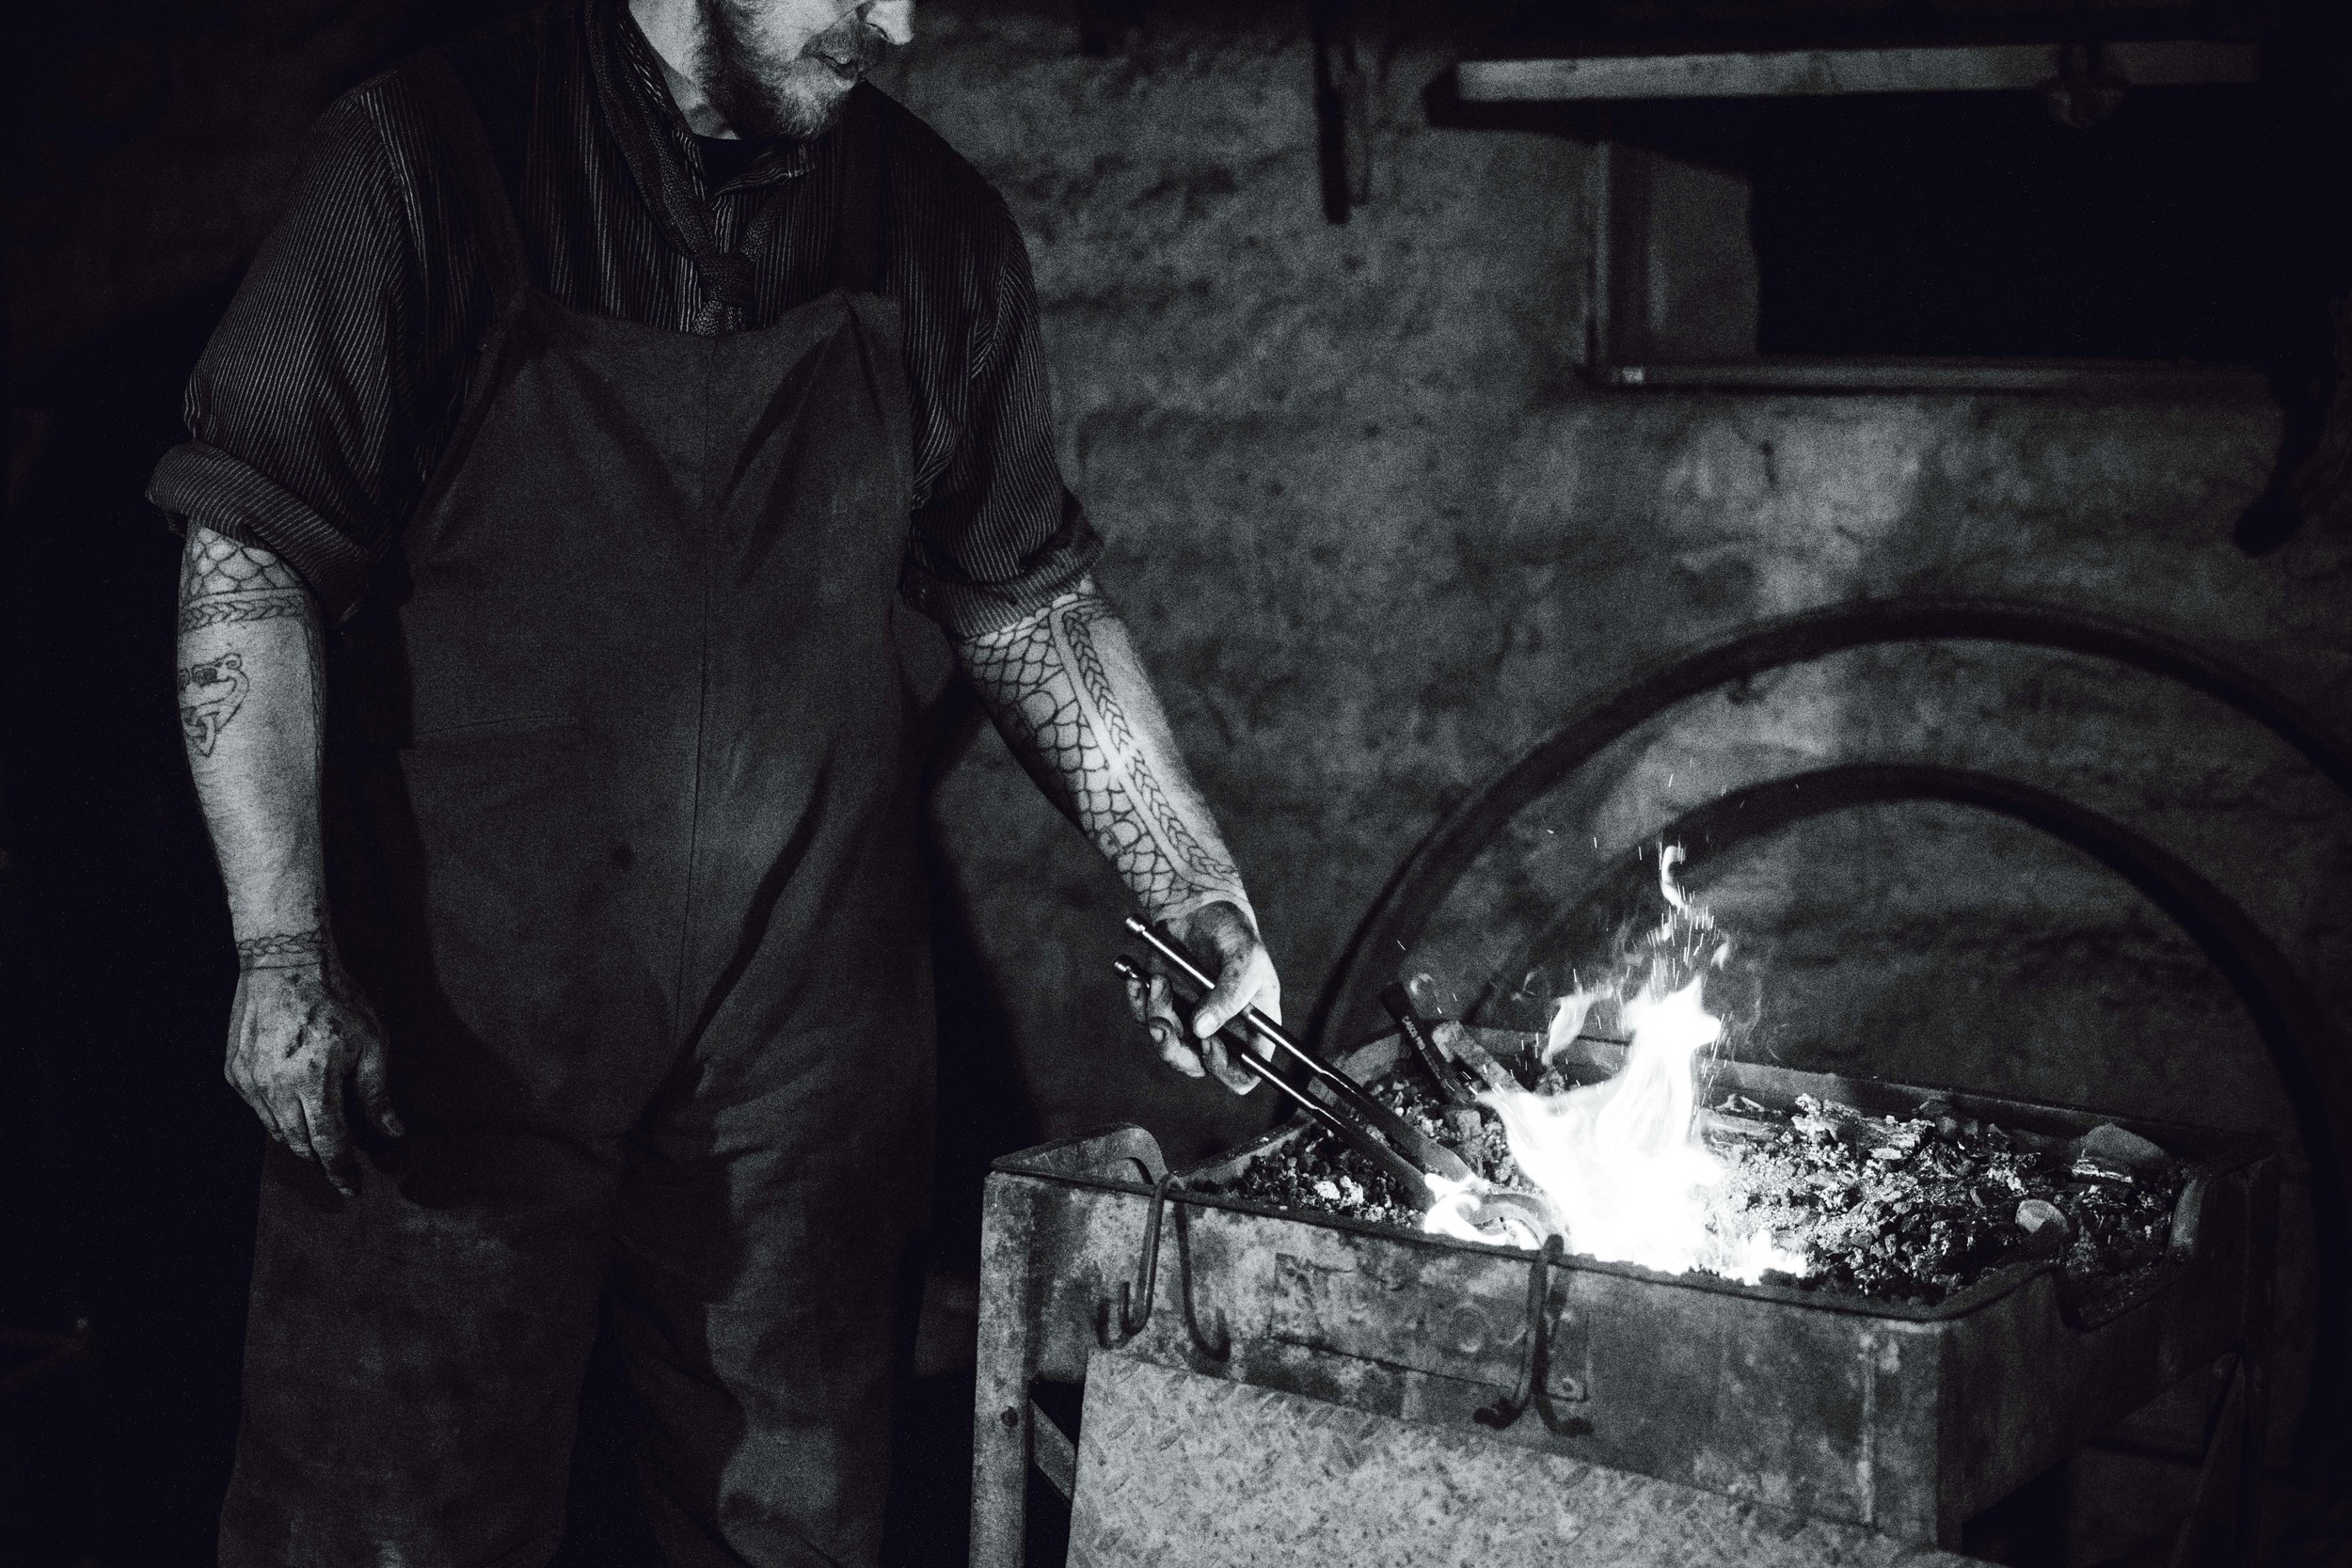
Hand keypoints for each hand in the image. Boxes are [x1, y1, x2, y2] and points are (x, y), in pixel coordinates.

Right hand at [224, 958, 401, 1195]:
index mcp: (314, 1081)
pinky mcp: (234, 1072)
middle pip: (299, 1143)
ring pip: (275, 1130)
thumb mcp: (371, 1043)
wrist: (283, 962)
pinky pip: (258, 1108)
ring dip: (300, 1139)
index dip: (341, 1170)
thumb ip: (376, 1093)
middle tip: (341, 1166)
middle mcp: (275, 1087)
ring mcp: (250, 1081)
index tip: (353, 1188)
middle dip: (321, 1159)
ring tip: (321, 1137)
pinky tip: (295, 1105)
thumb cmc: (336, 999)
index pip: (328, 1143)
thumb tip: (392, 1130)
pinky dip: (278, 1115)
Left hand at [1122, 900, 1281, 1095]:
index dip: (1227, 1069)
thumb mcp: (1246, 957)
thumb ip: (1231, 994)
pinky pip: (1145, 1019)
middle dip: (1175, 1050)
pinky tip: (1138, 980)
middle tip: (1163, 1023)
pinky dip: (1138, 1002)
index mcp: (1252, 1026)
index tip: (1209, 1044)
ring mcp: (1190, 1020)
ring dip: (1156, 1017)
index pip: (1246, 1071)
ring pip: (1167, 1046)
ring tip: (1157, 982)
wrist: (1198, 907)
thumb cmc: (1233, 932)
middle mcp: (1221, 1031)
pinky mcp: (1163, 1006)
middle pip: (1198, 1067)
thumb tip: (1203, 1030)